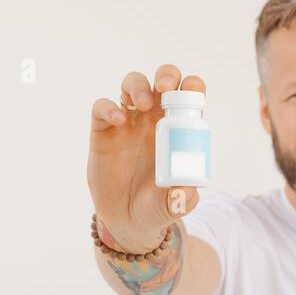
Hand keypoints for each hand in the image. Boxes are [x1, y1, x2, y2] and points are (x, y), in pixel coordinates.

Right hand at [87, 64, 205, 251]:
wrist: (127, 219)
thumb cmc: (157, 206)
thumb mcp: (174, 205)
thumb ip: (183, 197)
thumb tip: (185, 189)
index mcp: (178, 129)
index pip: (189, 97)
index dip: (192, 86)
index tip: (192, 88)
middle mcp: (154, 119)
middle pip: (161, 81)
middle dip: (166, 75)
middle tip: (165, 87)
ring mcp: (128, 122)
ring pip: (132, 84)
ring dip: (138, 86)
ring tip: (142, 105)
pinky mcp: (103, 130)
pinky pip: (102, 107)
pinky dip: (108, 107)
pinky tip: (117, 120)